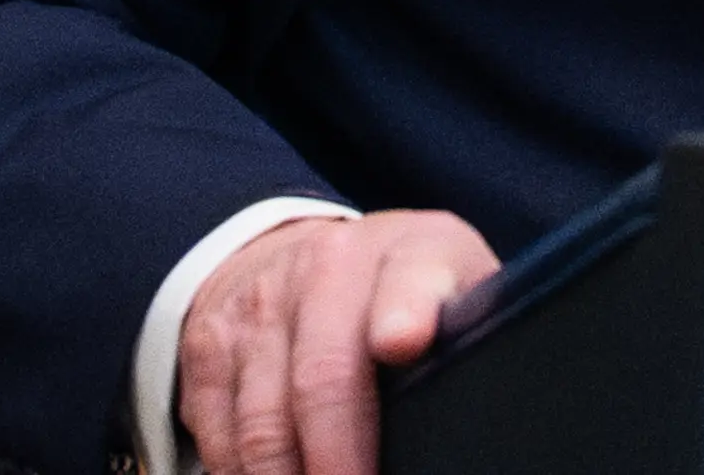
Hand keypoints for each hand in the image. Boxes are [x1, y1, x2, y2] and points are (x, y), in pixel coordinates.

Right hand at [176, 209, 499, 474]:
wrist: (295, 249)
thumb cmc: (400, 286)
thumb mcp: (452, 282)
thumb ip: (470, 330)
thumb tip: (493, 406)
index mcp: (411, 250)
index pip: (412, 278)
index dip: (406, 311)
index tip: (404, 344)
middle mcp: (329, 267)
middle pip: (324, 375)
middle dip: (339, 457)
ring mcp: (262, 306)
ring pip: (264, 419)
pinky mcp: (210, 346)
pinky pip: (218, 433)